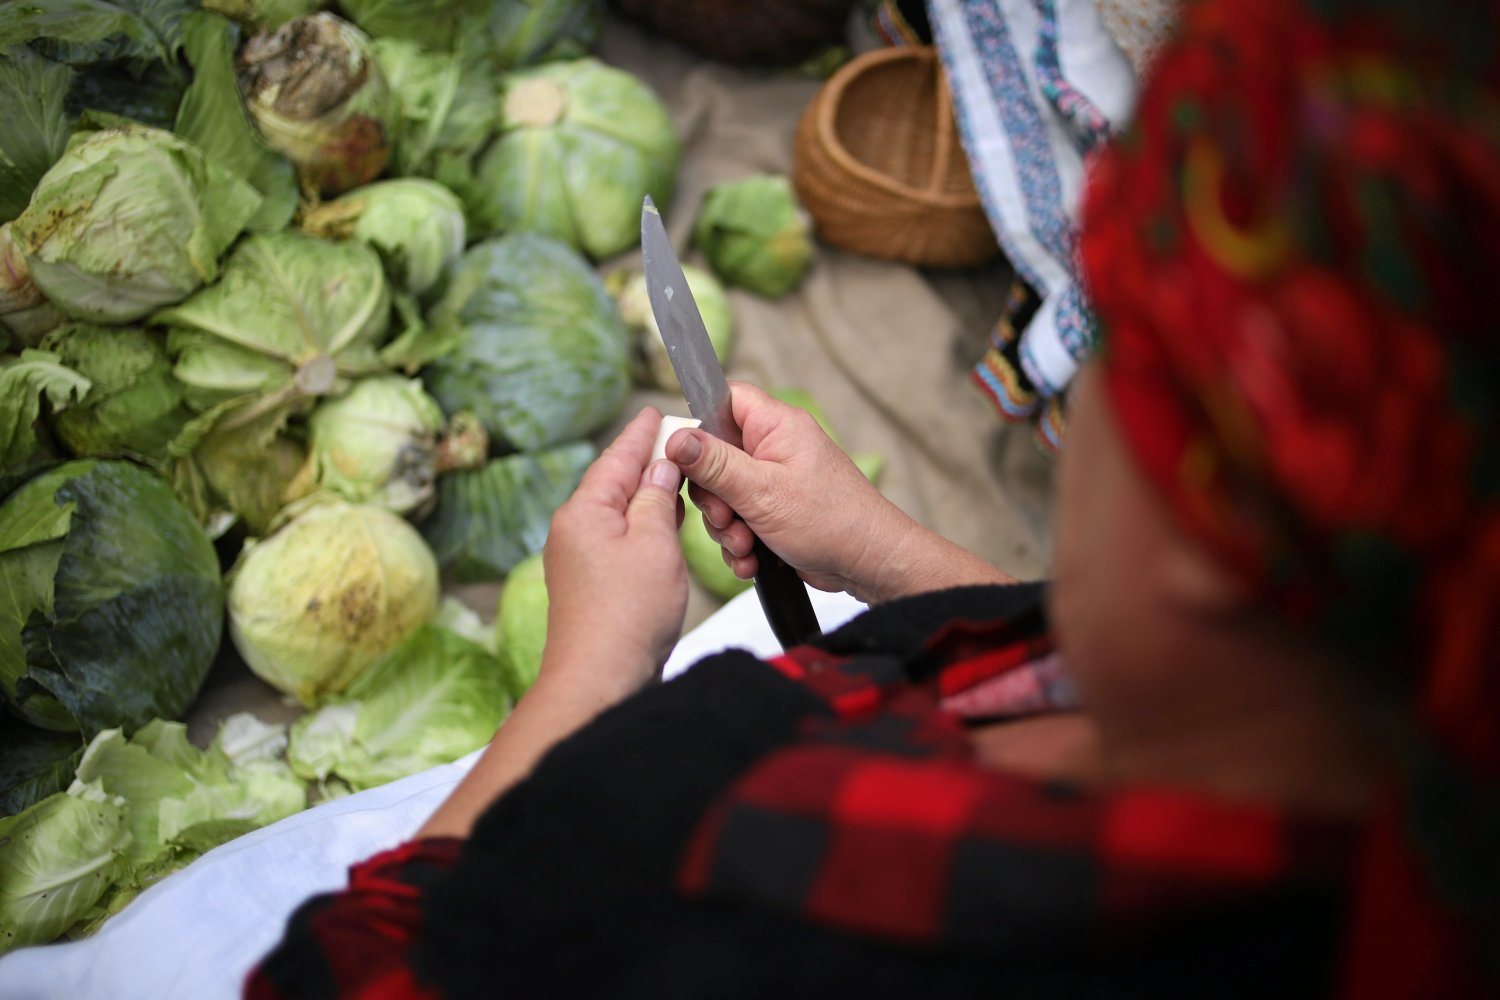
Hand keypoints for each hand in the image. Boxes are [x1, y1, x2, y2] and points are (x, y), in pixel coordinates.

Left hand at [541, 407, 687, 701]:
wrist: (599, 677)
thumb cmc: (627, 615)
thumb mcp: (654, 543)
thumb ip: (657, 498)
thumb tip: (661, 467)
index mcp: (584, 510)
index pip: (617, 457)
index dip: (641, 434)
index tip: (656, 413)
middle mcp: (572, 529)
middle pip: (613, 483)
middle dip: (647, 464)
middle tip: (677, 444)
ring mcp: (576, 558)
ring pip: (616, 512)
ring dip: (647, 499)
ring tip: (677, 485)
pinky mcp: (587, 582)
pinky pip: (616, 540)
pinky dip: (640, 528)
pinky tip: (662, 530)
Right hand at [666, 383, 917, 602]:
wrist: (867, 563)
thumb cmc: (831, 521)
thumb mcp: (762, 490)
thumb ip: (715, 464)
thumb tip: (676, 437)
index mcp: (775, 426)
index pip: (723, 400)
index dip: (699, 424)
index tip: (684, 456)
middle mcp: (774, 448)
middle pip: (714, 456)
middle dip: (713, 496)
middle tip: (726, 516)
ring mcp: (774, 481)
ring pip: (723, 495)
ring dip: (726, 527)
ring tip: (745, 544)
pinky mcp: (774, 511)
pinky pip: (739, 520)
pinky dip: (740, 542)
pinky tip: (752, 559)